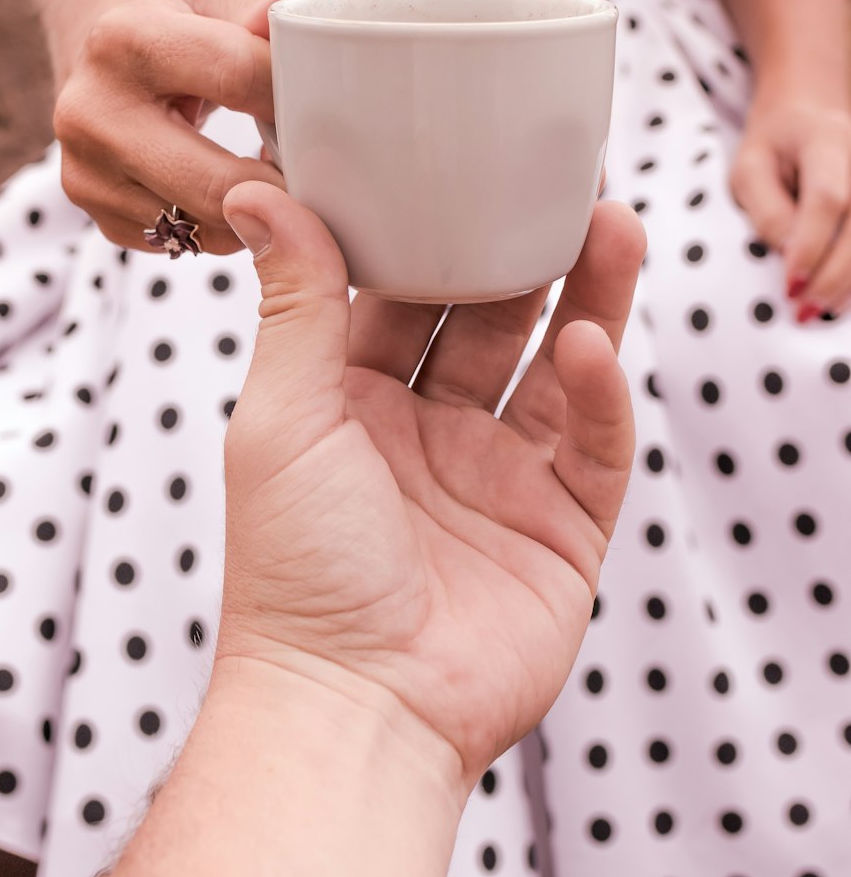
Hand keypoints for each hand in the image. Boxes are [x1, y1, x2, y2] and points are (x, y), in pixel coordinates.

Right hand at [53, 0, 322, 253]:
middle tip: (325, 168)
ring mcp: (89, 176)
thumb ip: (260, 2)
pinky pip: (194, 243)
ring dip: (263, 210)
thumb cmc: (178, 21)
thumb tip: (304, 3)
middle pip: (221, 180)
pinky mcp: (103, 220)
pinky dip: (234, 226)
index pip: (238, 77)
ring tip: (281, 173)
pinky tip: (242, 191)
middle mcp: (90, 113)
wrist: (104, 61)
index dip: (297, 96)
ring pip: (211, 225)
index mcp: (122, 40)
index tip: (333, 107)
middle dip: (286, 180)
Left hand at [217, 182, 644, 791]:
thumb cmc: (291, 572)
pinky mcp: (560, 529)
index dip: (439, 234)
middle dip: (526, 254)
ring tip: (612, 227)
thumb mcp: (282, 415)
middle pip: (493, 322)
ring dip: (587, 300)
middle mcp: (430, 432)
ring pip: (557, 369)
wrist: (350, 711)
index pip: (407, 295)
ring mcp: (499, 478)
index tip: (465, 165)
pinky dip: (601, 394)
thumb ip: (295, 302)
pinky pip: (594, 446)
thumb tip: (263, 193)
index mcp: (353, 401)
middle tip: (561, 182)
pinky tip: (591, 348)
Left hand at [731, 94, 850, 318]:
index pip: (828, 197)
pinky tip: (838, 296)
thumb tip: (787, 256)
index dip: (811, 245)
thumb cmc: (773, 145)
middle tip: (802, 310)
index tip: (790, 285)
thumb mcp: (749, 168)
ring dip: (850, 283)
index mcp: (828, 140)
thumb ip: (767, 209)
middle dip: (833, 275)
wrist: (810, 117)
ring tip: (817, 311)